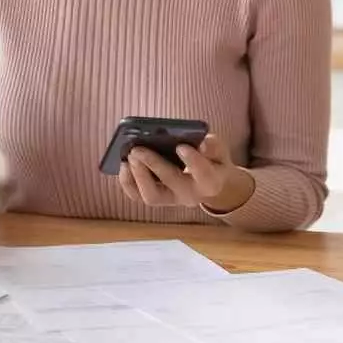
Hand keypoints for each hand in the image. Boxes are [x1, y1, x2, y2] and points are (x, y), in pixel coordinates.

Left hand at [118, 134, 255, 212]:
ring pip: (151, 196)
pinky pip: (137, 196)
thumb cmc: (212, 162)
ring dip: (138, 175)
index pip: (204, 175)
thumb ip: (213, 147)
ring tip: (129, 156)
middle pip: (172, 183)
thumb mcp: (219, 152)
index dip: (193, 161)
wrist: (208, 184)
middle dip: (154, 165)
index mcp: (210, 182)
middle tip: (138, 149)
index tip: (181, 146)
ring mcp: (171, 200)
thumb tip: (202, 143)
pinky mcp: (156, 199)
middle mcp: (190, 195)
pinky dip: (127, 181)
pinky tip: (123, 164)